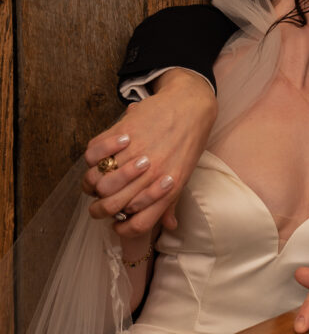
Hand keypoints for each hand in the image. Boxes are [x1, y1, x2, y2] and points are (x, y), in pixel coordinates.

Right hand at [82, 69, 216, 235]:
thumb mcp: (184, 174)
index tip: (117, 221)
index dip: (122, 228)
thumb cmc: (189, 141)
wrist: (191, 105)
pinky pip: (96, 152)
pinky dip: (95, 154)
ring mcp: (137, 153)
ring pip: (99, 181)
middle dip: (99, 208)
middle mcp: (151, 175)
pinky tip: (105, 152)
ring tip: (99, 175)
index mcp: (168, 190)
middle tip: (99, 198)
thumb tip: (169, 226)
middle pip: (111, 205)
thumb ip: (171, 201)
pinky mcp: (126, 132)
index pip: (137, 224)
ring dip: (93, 181)